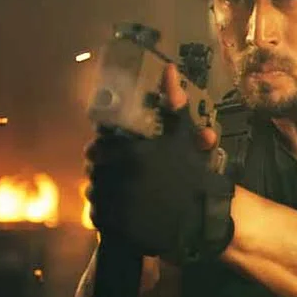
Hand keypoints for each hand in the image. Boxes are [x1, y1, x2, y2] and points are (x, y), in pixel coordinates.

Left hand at [85, 64, 231, 259]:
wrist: (202, 220)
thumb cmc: (194, 175)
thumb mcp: (184, 136)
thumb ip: (174, 104)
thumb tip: (169, 68)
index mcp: (126, 154)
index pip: (95, 149)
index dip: (103, 150)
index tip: (114, 152)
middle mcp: (114, 178)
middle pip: (94, 171)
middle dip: (105, 170)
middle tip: (122, 173)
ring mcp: (111, 205)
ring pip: (95, 193)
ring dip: (106, 190)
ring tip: (125, 193)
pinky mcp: (112, 228)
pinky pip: (98, 216)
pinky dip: (108, 213)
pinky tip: (124, 211)